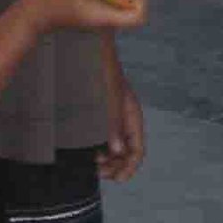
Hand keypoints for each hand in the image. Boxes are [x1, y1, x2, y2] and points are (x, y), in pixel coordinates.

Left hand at [98, 52, 146, 181]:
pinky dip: (96, 146)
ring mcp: (110, 113)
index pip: (137, 150)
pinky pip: (102, 135)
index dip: (128, 168)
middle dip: (115, 165)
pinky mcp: (97, 110)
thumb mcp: (107, 97)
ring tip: (90, 161)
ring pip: (113, 145)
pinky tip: (85, 148)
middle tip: (96, 170)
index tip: (114, 179)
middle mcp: (122, 116)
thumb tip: (118, 150)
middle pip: (126, 151)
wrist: (88, 44)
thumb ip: (113, 124)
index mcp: (130, 114)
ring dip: (105, 158)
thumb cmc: (98, 67)